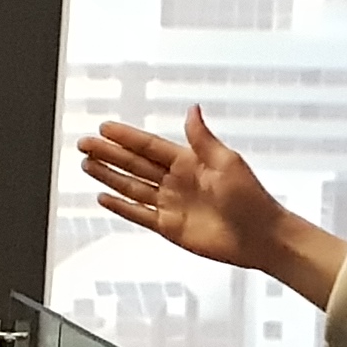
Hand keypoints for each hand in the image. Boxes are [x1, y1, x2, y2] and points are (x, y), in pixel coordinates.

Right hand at [81, 106, 339, 300]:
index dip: (126, 137)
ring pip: (132, 187)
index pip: (149, 147)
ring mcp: (171, 204)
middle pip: (134, 164)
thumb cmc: (252, 198)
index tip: (105, 128)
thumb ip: (203, 138)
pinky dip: (121, 206)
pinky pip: (139, 214)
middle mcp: (176, 181)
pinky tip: (104, 197)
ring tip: (87, 165)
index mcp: (190, 161)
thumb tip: (192, 109)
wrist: (261, 237)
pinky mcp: (170, 227)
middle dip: (109, 153)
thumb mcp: (227, 162)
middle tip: (85, 143)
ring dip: (109, 176)